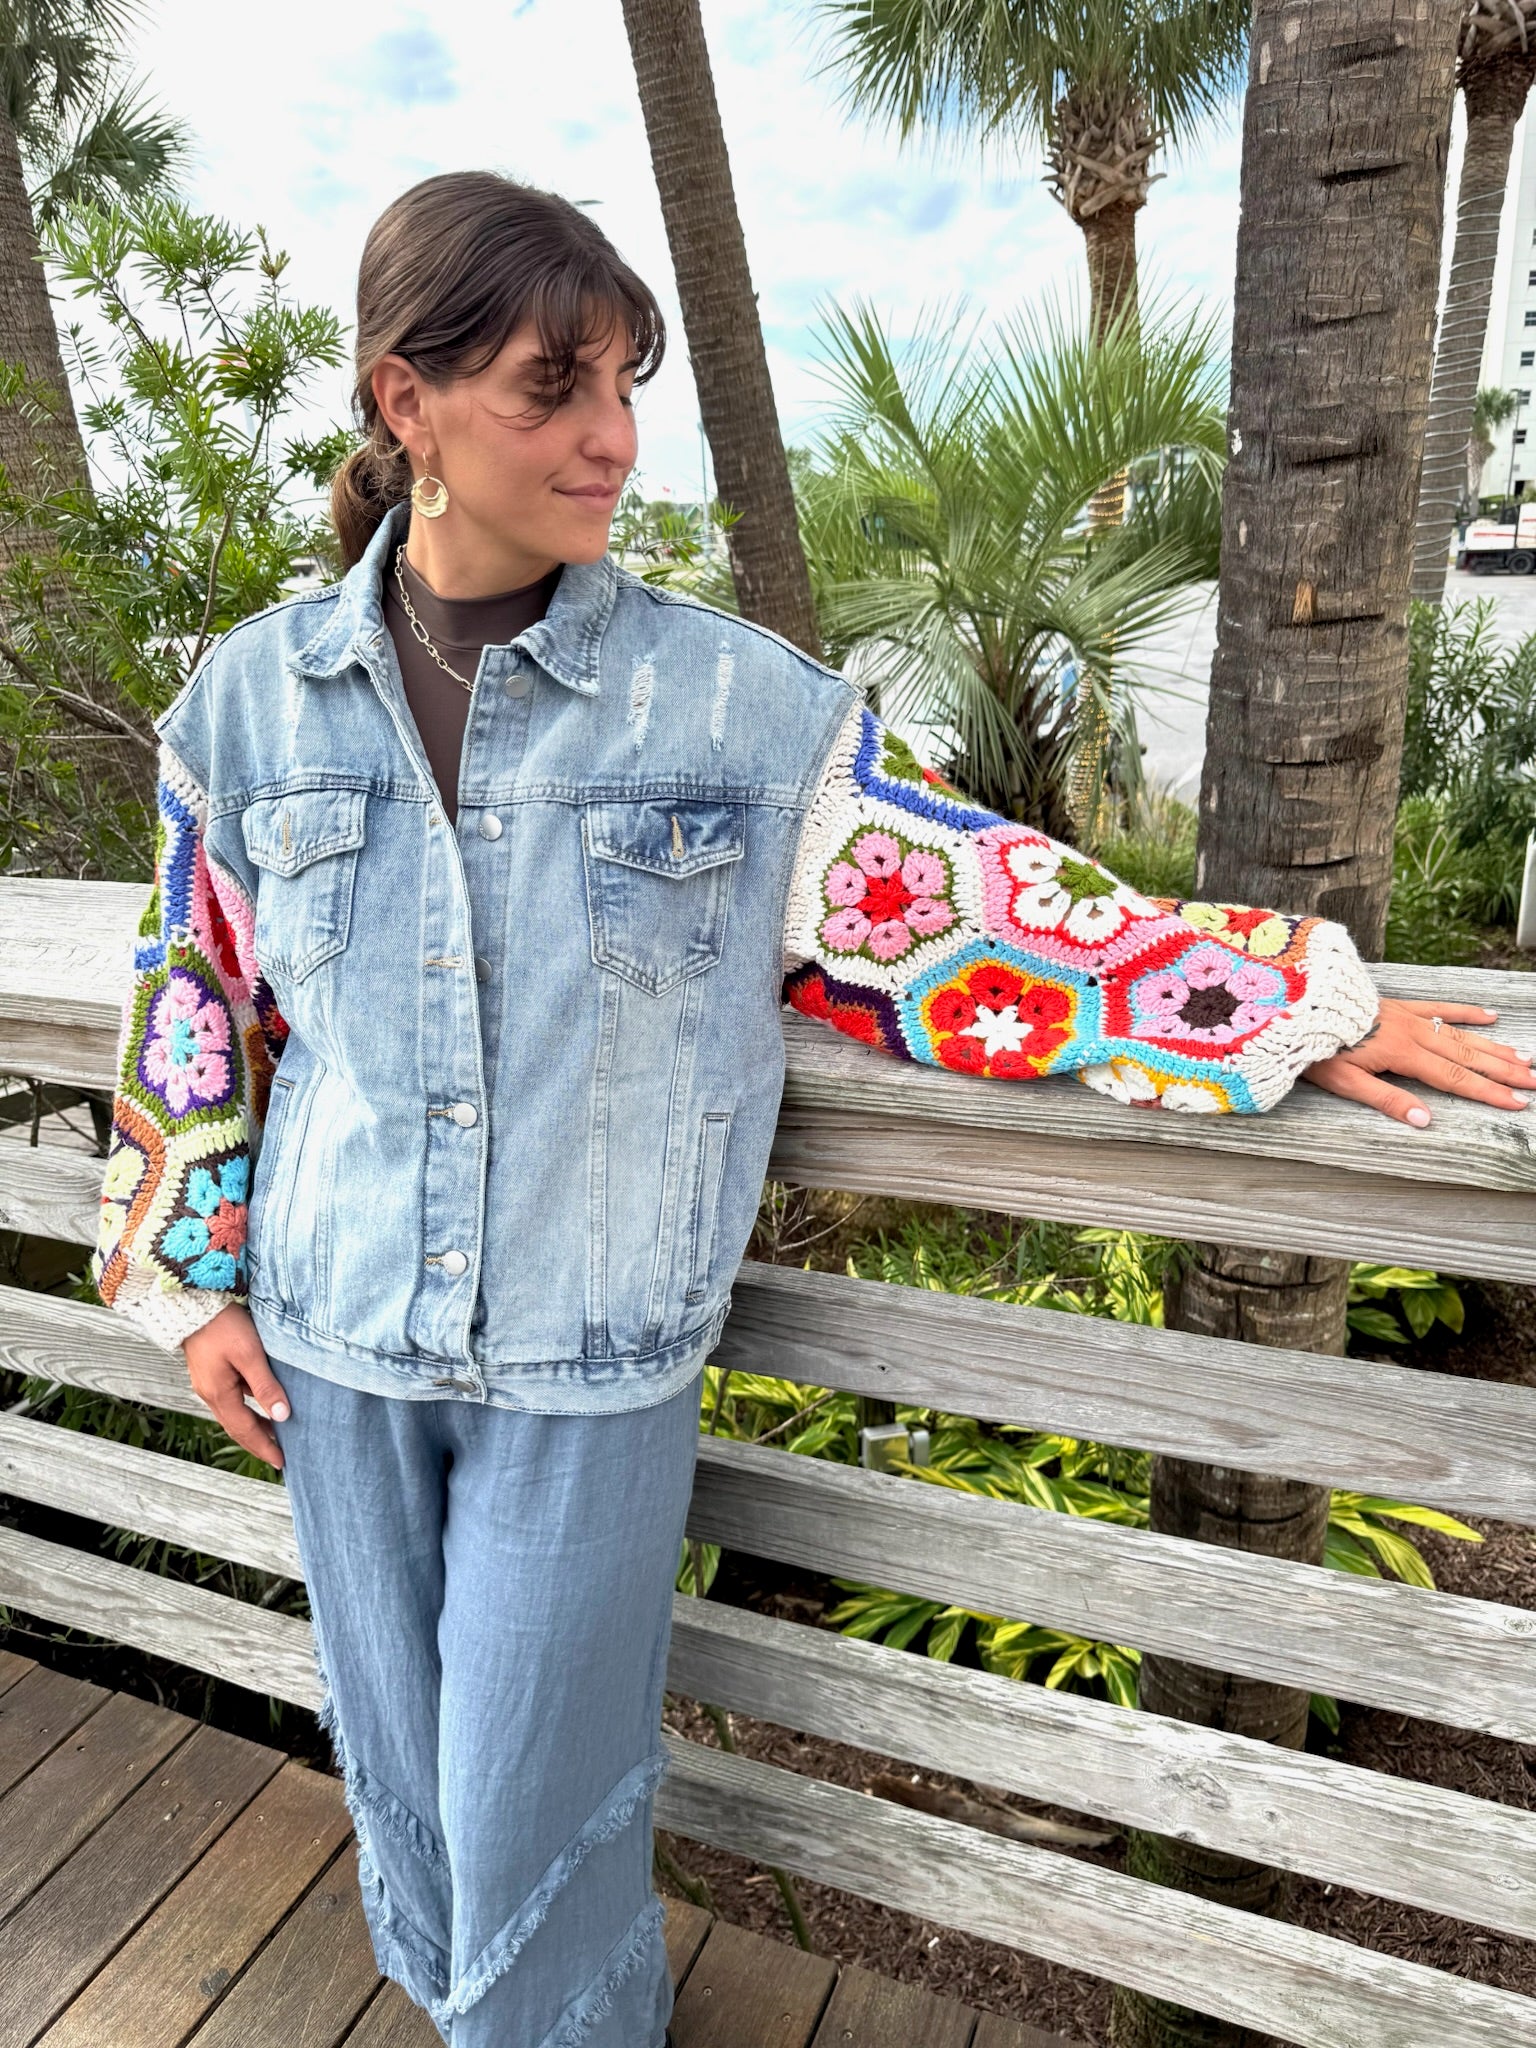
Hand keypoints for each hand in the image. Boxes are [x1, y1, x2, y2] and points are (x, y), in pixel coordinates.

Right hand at [182, 1304, 288, 1470]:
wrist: (193, 1302)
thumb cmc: (222, 1325)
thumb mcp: (250, 1354)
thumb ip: (266, 1385)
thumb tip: (282, 1416)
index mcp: (218, 1394)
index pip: (244, 1430)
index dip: (264, 1446)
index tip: (281, 1461)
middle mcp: (210, 1393)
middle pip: (236, 1426)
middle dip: (258, 1441)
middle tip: (280, 1454)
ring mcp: (208, 1382)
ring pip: (234, 1412)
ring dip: (253, 1425)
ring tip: (276, 1432)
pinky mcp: (210, 1370)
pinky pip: (231, 1397)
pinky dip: (247, 1407)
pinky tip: (261, 1403)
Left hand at [1302, 999, 1534, 1127]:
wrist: (1299, 1004)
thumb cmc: (1317, 1048)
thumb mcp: (1344, 1082)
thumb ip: (1385, 1100)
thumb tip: (1425, 1121)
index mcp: (1402, 1055)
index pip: (1454, 1078)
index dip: (1488, 1092)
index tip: (1518, 1103)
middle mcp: (1412, 1033)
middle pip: (1467, 1056)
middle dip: (1503, 1071)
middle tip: (1534, 1081)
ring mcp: (1408, 1016)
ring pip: (1460, 1034)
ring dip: (1493, 1047)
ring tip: (1524, 1058)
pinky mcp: (1399, 1005)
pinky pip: (1439, 1007)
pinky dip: (1466, 1012)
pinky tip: (1489, 1016)